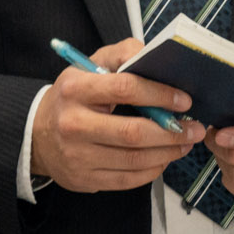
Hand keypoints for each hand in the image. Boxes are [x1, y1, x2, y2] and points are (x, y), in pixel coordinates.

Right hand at [31, 38, 203, 191]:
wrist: (38, 134)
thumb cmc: (73, 96)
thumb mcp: (88, 65)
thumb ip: (121, 54)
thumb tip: (152, 54)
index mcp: (75, 89)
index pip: (125, 88)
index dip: (160, 94)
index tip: (184, 100)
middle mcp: (73, 124)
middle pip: (133, 132)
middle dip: (171, 132)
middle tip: (194, 128)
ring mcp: (77, 155)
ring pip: (135, 160)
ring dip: (167, 152)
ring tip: (184, 143)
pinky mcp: (84, 179)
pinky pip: (128, 179)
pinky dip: (152, 170)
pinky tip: (162, 158)